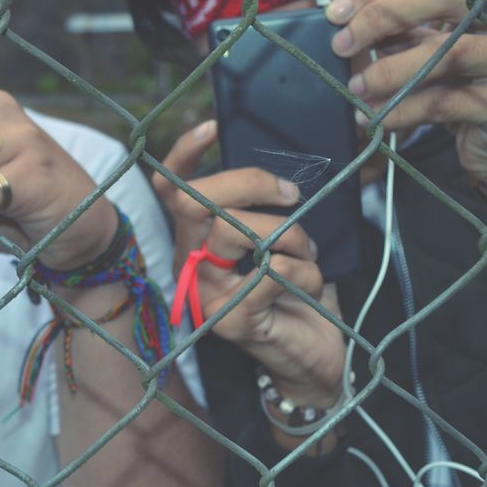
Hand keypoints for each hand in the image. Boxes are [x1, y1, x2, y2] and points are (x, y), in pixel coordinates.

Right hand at [154, 121, 345, 406]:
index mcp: (198, 240)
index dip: (184, 154)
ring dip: (287, 233)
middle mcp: (191, 265)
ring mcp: (207, 295)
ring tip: (310, 251)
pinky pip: (269, 274)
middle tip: (291, 193)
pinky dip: (305, 272)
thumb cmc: (299, 294)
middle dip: (247, 183)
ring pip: (232, 232)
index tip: (213, 126)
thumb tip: (289, 166)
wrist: (315, 360)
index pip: (171, 190)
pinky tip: (314, 285)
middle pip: (194, 201)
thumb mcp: (284, 242)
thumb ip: (272, 210)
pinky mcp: (232, 322)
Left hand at [329, 0, 486, 197]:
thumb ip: (402, 29)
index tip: (334, 14)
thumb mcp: (433, 50)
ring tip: (355, 88)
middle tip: (341, 44)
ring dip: (389, 71)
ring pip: (447, 53)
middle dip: (382, 17)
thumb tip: (343, 19)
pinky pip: (448, 101)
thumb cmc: (467, 91)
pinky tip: (376, 117)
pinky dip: (404, 109)